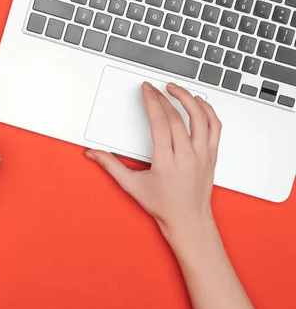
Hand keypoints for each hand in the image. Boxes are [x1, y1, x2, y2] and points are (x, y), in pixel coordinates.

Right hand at [85, 82, 221, 237]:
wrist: (188, 220)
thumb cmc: (163, 205)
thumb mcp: (132, 186)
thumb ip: (110, 166)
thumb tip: (93, 154)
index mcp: (167, 162)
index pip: (160, 123)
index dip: (152, 102)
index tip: (146, 90)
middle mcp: (187, 156)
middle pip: (177, 117)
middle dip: (163, 98)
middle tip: (154, 88)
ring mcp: (202, 155)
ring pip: (200, 118)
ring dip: (188, 98)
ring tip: (176, 89)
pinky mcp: (212, 155)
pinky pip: (214, 127)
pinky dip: (208, 111)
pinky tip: (198, 103)